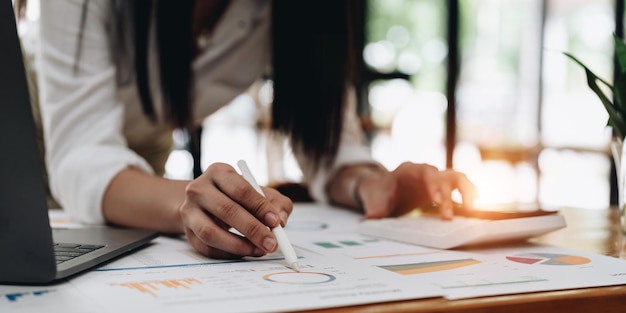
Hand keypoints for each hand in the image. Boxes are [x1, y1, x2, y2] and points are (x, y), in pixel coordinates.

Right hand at [178, 162, 292, 258]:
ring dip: (239, 245)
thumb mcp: (258, 192)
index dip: (260, 207)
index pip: (240, 189)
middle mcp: (199, 189)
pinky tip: (245, 252)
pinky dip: (229, 254)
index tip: (276, 222)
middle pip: (226, 210)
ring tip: (259, 250)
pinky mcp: (187, 232)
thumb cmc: (237, 196)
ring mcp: (189, 211)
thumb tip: (281, 222)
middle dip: (253, 229)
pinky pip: (207, 248)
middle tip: (272, 243)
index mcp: (218, 172)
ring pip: (211, 232)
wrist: (203, 202)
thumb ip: (277, 203)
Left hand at [359, 162, 476, 218]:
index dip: (434, 185)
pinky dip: (468, 194)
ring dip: (466, 191)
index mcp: (409, 170)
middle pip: (444, 176)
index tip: (437, 201)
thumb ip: (375, 209)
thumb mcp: (375, 200)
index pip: (426, 172)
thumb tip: (370, 218)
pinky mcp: (441, 188)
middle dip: (449, 195)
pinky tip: (473, 207)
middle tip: (448, 217)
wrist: (381, 189)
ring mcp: (435, 179)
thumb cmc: (379, 193)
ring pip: (457, 178)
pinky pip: (459, 187)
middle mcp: (425, 171)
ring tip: (471, 209)